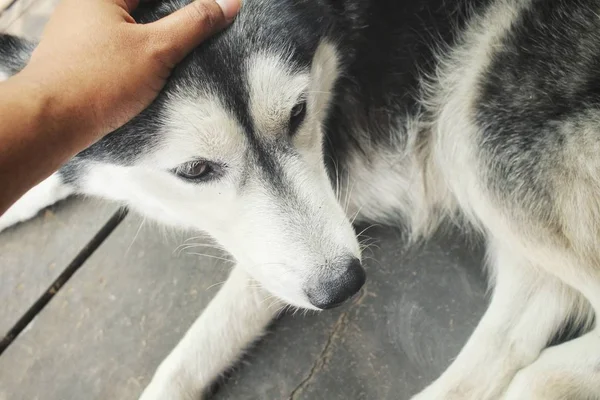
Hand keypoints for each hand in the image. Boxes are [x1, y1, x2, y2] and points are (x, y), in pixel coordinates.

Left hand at [15, 0, 240, 143]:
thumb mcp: (157, 49)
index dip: (186, 3)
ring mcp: (78, 31)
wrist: (51, 121)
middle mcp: (85, 5)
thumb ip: (194, 24)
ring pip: (130, 24)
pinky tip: (155, 69)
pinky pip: (118, 44)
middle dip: (173, 16)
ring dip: (157, 35)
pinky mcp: (78, 57)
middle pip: (143, 5)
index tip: (210, 11)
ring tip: (184, 50)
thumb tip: (229, 4)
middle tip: (202, 29)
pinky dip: (140, 51)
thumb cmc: (97, 81)